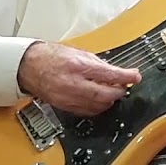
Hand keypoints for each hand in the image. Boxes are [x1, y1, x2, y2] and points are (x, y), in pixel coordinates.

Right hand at [16, 42, 140, 115]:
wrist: (29, 67)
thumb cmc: (51, 57)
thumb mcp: (78, 53)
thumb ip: (98, 64)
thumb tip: (115, 72)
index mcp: (77, 66)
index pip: (109, 74)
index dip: (126, 76)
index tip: (135, 76)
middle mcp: (73, 83)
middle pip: (105, 94)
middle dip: (119, 92)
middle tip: (124, 87)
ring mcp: (68, 97)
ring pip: (98, 106)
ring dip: (110, 101)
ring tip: (113, 93)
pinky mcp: (65, 106)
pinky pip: (87, 111)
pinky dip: (98, 107)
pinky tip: (101, 101)